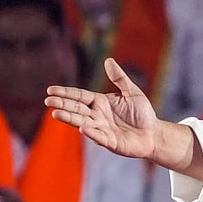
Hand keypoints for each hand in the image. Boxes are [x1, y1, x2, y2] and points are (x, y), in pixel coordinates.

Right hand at [45, 58, 160, 158]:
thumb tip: (108, 60)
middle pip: (76, 109)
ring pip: (82, 122)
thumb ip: (119, 78)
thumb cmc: (142, 113)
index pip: (79, 96)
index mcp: (100, 102)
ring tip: (55, 114)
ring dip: (70, 118)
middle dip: (62, 105)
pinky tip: (83, 128)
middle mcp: (97, 116)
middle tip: (48, 101)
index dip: (66, 93)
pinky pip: (99, 136)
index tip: (50, 90)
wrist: (154, 133)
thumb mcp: (132, 92)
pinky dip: (91, 132)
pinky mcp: (110, 141)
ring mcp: (102, 129)